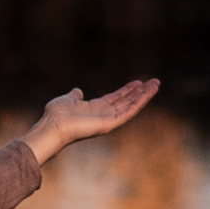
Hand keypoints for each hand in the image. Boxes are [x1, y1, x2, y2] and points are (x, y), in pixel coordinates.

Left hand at [23, 77, 160, 164]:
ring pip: (131, 106)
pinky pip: (128, 112)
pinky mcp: (110, 124)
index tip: (138, 82)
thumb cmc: (56, 115)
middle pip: (126, 102)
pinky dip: (139, 102)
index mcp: (94, 109)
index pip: (115, 98)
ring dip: (144, 95)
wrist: (53, 126)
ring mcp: (108, 120)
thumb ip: (74, 96)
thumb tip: (77, 91)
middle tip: (154, 82)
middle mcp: (103, 115)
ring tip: (156, 84)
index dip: (126, 90)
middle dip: (140, 92)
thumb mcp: (67, 100)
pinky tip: (148, 92)